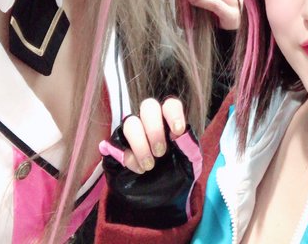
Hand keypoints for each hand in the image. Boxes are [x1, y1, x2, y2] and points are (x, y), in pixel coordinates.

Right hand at [100, 97, 201, 228]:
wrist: (160, 202)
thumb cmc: (177, 178)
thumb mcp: (190, 165)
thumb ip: (189, 147)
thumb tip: (180, 133)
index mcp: (170, 123)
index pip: (170, 105)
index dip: (173, 113)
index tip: (177, 132)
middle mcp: (151, 123)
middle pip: (148, 106)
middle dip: (154, 128)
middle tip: (160, 152)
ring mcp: (133, 134)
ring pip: (131, 122)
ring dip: (140, 144)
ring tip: (149, 166)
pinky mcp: (118, 148)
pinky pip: (117, 143)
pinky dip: (128, 156)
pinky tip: (138, 169)